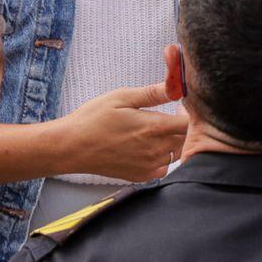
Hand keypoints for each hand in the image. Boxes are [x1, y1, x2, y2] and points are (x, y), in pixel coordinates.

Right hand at [60, 84, 188, 181]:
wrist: (72, 147)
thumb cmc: (93, 119)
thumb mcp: (121, 97)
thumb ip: (152, 93)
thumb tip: (175, 85)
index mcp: (153, 127)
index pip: (189, 124)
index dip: (189, 114)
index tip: (178, 108)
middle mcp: (155, 149)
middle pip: (186, 140)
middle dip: (182, 128)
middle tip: (168, 117)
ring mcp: (149, 165)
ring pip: (177, 154)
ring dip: (174, 143)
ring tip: (156, 132)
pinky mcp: (142, 176)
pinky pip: (164, 168)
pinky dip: (162, 158)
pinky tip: (148, 148)